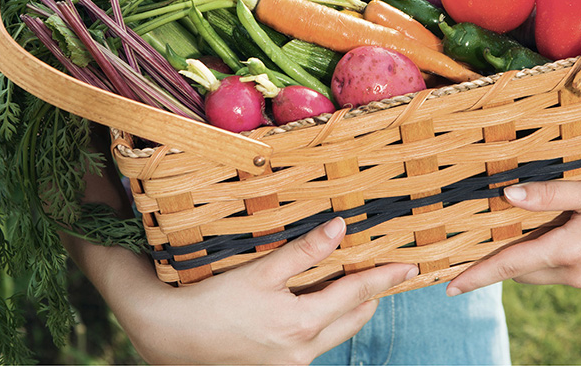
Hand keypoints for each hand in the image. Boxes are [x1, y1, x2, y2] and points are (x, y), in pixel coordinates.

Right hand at [103, 217, 417, 364]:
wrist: (170, 338)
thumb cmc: (213, 301)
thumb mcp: (261, 272)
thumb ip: (304, 252)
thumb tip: (340, 228)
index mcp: (303, 324)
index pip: (358, 295)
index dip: (385, 278)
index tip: (410, 267)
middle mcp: (303, 350)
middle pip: (353, 319)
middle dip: (373, 296)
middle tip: (387, 273)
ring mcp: (290, 363)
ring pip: (335, 333)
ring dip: (349, 310)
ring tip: (358, 287)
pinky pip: (314, 343)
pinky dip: (325, 322)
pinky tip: (316, 306)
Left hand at [446, 172, 580, 295]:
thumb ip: (548, 194)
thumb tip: (507, 195)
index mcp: (568, 251)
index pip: (510, 266)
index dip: (478, 276)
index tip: (450, 286)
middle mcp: (576, 273)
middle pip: (523, 271)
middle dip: (496, 266)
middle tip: (468, 253)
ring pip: (543, 272)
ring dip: (522, 261)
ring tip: (501, 242)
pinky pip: (562, 272)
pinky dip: (545, 259)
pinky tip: (545, 240)